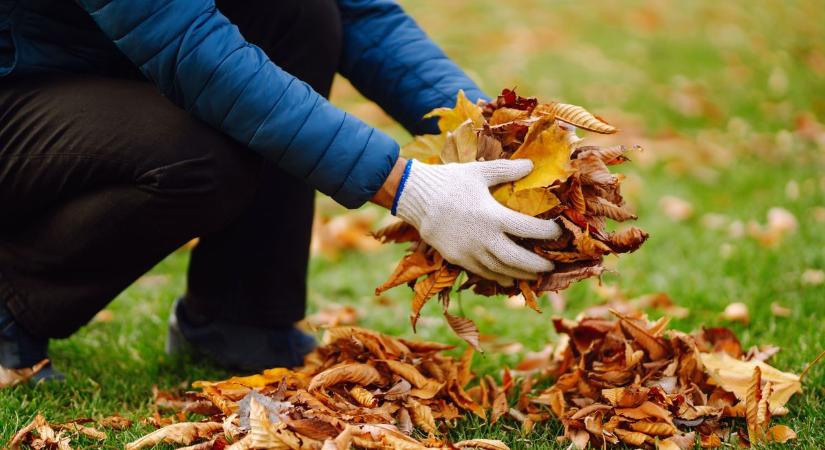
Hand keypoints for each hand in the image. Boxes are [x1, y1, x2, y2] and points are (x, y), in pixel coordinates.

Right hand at [391, 159, 560, 285]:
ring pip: (500, 270)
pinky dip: (498, 277)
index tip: (557, 232)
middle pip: (517, 259)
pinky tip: (509, 278)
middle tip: (550, 265)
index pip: (528, 229)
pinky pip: (482, 273)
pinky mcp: (457, 258)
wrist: (416, 198)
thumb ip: (507, 170)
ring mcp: (469, 252)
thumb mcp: (479, 171)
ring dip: (520, 275)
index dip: (547, 233)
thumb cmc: (450, 181)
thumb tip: (531, 166)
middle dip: (537, 265)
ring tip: (534, 275)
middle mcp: (483, 238)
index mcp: (492, 215)